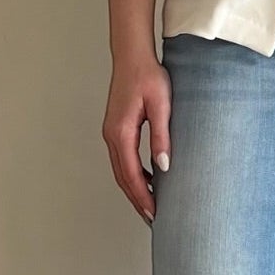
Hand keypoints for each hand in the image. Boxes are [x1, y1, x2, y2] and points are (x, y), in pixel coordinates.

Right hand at [102, 51, 171, 225]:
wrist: (133, 56)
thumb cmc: (148, 76)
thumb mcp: (161, 106)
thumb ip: (161, 137)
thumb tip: (163, 167)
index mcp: (121, 133)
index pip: (131, 174)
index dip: (142, 196)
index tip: (154, 213)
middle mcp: (111, 135)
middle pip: (122, 177)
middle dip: (136, 199)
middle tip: (152, 218)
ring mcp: (111, 132)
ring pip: (121, 170)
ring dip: (134, 188)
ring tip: (150, 205)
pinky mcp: (116, 128)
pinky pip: (123, 159)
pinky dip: (133, 174)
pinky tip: (148, 179)